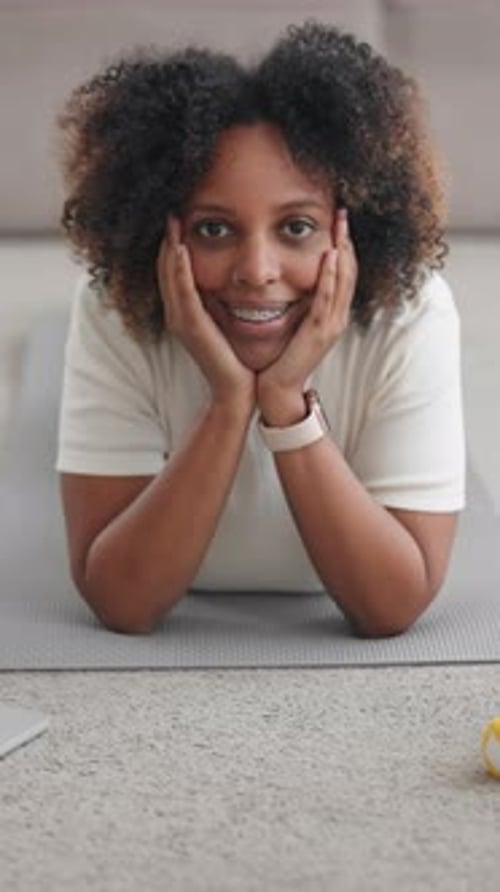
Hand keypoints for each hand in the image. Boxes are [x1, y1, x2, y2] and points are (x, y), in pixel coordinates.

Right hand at [157, 216, 256, 410]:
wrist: (238, 389)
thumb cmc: (237, 357)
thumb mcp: (226, 321)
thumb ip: (222, 300)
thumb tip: (232, 277)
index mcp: (185, 312)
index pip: (174, 271)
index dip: (173, 244)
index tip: (180, 217)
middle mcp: (177, 314)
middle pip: (166, 269)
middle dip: (168, 239)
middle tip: (171, 210)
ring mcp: (181, 320)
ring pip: (169, 276)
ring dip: (169, 247)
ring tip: (172, 220)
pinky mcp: (191, 326)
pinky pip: (183, 292)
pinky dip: (180, 269)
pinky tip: (180, 248)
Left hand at [257, 209, 357, 418]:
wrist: (276, 389)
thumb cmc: (278, 357)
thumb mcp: (290, 322)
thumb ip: (293, 301)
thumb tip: (281, 276)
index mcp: (330, 314)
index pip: (342, 272)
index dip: (342, 244)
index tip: (336, 218)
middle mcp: (336, 317)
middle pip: (349, 271)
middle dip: (346, 240)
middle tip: (342, 211)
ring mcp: (330, 325)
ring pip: (344, 281)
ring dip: (342, 250)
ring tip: (340, 225)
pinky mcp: (319, 333)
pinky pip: (328, 299)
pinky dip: (331, 277)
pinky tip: (330, 256)